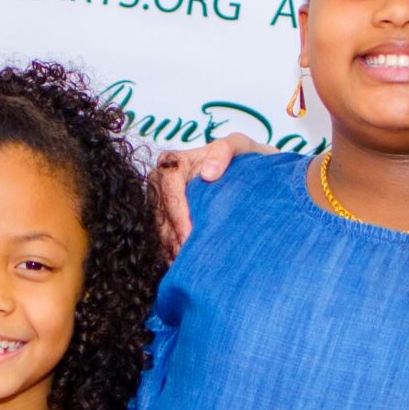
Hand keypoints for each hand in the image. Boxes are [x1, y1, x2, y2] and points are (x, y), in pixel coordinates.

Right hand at [152, 137, 264, 252]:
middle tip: (187, 256)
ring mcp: (159, 200)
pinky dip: (170, 250)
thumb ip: (224, 151)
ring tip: (184, 264)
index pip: (168, 187)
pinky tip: (181, 263)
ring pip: (158, 226)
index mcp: (173, 162)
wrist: (250, 174)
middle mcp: (160, 180)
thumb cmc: (242, 158)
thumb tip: (208, 174)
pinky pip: (160, 236)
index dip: (176, 213)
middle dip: (171, 235)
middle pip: (159, 211)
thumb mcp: (239, 146)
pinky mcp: (164, 217)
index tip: (189, 235)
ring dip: (169, 246)